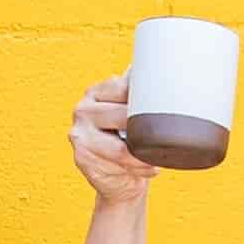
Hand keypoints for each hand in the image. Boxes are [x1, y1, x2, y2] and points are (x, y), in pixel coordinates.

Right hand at [68, 77, 156, 204]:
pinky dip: (139, 167)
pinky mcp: (82, 158)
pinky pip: (118, 163)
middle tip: (164, 137)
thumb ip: (140, 90)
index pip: (123, 88)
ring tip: (156, 156)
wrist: (118, 181)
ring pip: (122, 145)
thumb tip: (163, 63)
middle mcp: (83, 109)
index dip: (146, 100)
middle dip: (147, 129)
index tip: (163, 109)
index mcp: (95, 92)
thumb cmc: (128, 143)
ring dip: (145, 154)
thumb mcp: (134, 113)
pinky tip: (146, 168)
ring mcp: (79, 134)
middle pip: (123, 116)